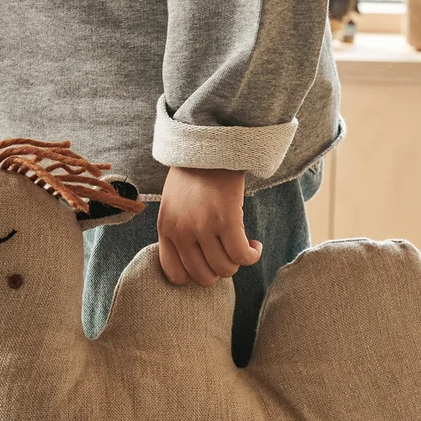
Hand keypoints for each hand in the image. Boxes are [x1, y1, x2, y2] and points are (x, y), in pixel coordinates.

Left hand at [157, 167, 261, 285]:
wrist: (210, 143)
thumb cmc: (194, 176)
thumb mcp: (173, 206)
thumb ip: (179, 234)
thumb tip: (196, 265)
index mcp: (166, 230)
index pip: (176, 275)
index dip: (195, 276)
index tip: (208, 263)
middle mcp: (182, 231)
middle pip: (204, 277)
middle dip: (219, 271)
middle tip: (227, 254)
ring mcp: (203, 227)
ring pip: (225, 269)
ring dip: (238, 262)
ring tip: (241, 246)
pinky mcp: (226, 220)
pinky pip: (242, 256)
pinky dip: (252, 255)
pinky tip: (254, 245)